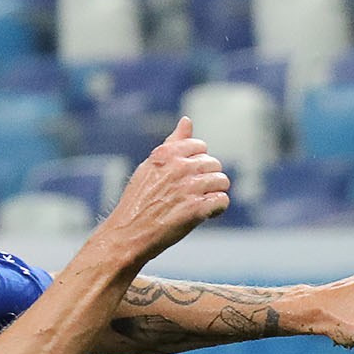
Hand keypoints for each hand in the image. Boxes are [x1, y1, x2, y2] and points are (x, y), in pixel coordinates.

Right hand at [91, 118, 229, 269]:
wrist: (130, 233)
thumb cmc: (140, 201)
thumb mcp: (151, 165)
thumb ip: (172, 143)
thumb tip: (187, 120)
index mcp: (167, 154)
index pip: (200, 146)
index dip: (198, 163)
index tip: (189, 176)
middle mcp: (179, 167)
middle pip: (214, 164)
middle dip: (209, 178)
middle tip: (194, 194)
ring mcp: (189, 188)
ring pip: (222, 181)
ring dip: (215, 193)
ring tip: (201, 203)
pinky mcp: (197, 209)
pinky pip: (222, 201)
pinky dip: (217, 209)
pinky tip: (206, 214)